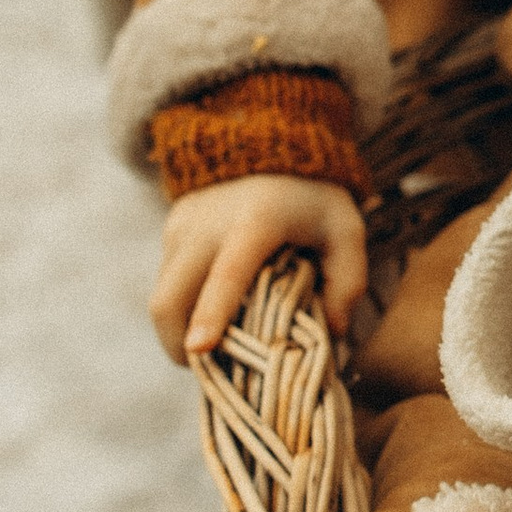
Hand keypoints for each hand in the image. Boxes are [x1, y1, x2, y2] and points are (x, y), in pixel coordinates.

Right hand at [151, 175, 367, 365]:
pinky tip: (210, 314)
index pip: (227, 276)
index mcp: (255, 223)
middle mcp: (208, 226)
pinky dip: (181, 308)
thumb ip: (348, 281)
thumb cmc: (313, 196)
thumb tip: (332, 332)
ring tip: (214, 347)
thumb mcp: (346, 230)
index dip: (212, 314)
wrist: (266, 141)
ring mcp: (182, 228)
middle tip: (210, 371)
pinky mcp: (171, 230)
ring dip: (179, 331)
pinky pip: (166, 282)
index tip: (199, 350)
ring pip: (163, 298)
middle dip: (180, 346)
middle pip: (171, 300)